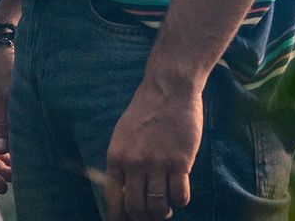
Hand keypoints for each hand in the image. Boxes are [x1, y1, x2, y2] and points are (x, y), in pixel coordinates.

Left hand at [103, 77, 200, 220]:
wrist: (169, 88)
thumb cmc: (147, 110)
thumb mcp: (123, 135)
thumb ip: (123, 161)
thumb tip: (124, 191)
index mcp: (116, 157)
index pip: (114, 200)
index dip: (122, 217)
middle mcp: (134, 164)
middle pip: (136, 208)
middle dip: (144, 218)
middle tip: (152, 215)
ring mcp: (157, 163)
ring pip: (158, 206)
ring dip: (163, 212)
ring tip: (166, 208)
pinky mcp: (180, 162)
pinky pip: (180, 195)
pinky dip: (180, 201)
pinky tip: (180, 194)